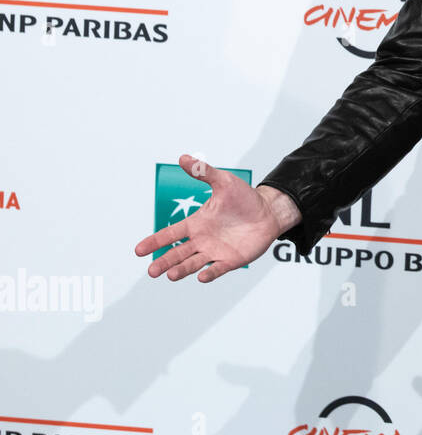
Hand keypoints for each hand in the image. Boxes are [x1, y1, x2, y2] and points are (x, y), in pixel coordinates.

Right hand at [134, 154, 292, 282]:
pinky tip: (201, 277)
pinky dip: (209, 273)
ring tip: (171, 275)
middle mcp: (202, 239)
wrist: (269, 212)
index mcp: (196, 223)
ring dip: (181, 270)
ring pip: (193, 263)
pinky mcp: (231, 260)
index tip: (138, 250)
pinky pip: (218, 269)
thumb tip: (183, 158)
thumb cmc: (244, 198)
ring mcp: (215, 251)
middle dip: (164, 262)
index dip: (154, 241)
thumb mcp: (224, 182)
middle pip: (177, 253)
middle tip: (151, 271)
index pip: (170, 234)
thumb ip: (203, 173)